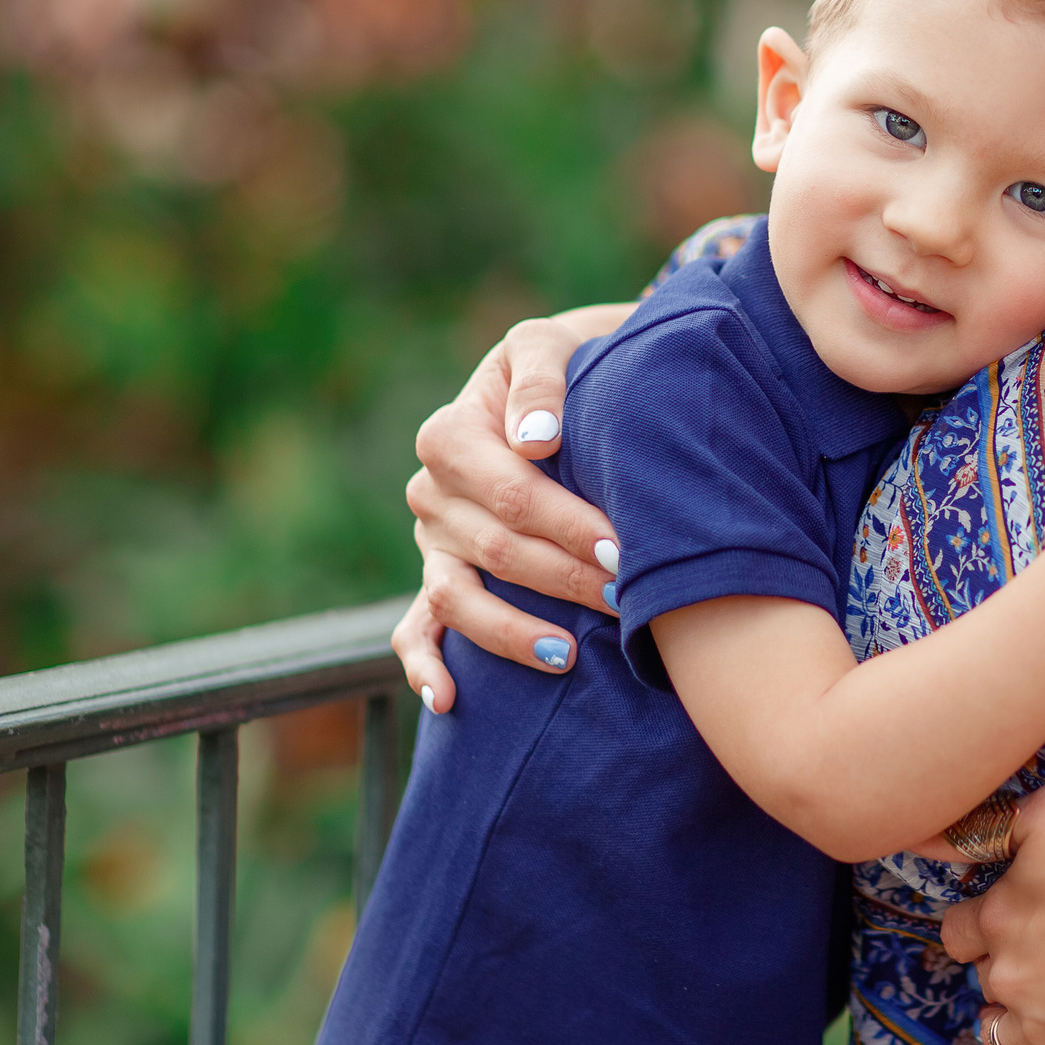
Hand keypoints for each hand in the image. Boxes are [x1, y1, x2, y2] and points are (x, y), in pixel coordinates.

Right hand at [395, 304, 634, 710]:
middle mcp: (432, 493)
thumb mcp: (549, 345)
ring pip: (457, 599)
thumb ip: (541, 379)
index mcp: (450, 435)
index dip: (565, 522)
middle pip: (496, 549)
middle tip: (625, 598)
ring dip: (511, 631)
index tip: (621, 546)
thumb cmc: (563, 366)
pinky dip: (424, 666)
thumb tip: (535, 439)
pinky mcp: (440, 580)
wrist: (559, 388)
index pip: (509, 490)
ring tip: (568, 652)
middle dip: (564, 578)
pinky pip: (418, 629)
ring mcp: (433, 544)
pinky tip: (449, 700)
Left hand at [941, 784, 1044, 1044]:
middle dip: (1009, 964)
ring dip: (1019, 1017)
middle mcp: (1009, 983)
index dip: (982, 920)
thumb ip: (986, 828)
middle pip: (986, 979)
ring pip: (1002, 1035)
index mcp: (996, 921)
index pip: (957, 931)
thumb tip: (928, 839)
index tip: (1012, 913)